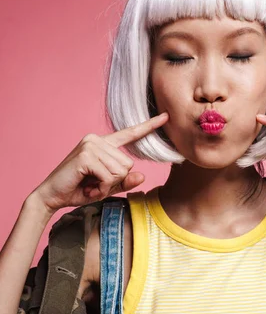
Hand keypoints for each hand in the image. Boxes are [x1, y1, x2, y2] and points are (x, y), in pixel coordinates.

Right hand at [32, 113, 168, 213]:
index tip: (166, 117)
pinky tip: (88, 187)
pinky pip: (109, 176)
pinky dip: (101, 188)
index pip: (130, 133)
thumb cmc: (79, 190)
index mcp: (104, 144)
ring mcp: (91, 145)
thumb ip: (124, 182)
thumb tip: (143, 176)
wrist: (52, 196)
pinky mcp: (86, 155)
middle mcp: (97, 139)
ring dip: (107, 186)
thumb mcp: (107, 187)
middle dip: (115, 181)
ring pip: (121, 170)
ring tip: (90, 185)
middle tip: (95, 184)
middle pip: (129, 163)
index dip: (149, 126)